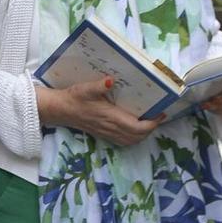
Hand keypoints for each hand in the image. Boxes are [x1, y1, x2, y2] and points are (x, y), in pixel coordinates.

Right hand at [35, 75, 163, 146]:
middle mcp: (111, 128)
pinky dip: (133, 137)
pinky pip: (124, 141)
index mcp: (111, 117)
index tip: (161, 113)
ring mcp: (107, 133)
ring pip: (132, 140)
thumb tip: (110, 80)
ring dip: (143, 134)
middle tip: (158, 115)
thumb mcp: (85, 88)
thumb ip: (99, 85)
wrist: (60, 110)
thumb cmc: (74, 98)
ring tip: (149, 122)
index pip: (138, 127)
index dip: (153, 123)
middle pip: (138, 136)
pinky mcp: (103, 134)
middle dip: (151, 128)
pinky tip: (134, 128)